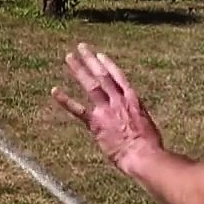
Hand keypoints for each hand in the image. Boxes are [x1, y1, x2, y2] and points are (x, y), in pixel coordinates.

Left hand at [52, 43, 163, 173]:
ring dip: (79, 69)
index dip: (108, 65)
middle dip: (91, 60)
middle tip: (80, 47)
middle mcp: (119, 100)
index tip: (100, 55)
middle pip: (103, 75)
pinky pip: (78, 110)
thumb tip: (133, 119)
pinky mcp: (96, 123)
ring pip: (91, 85)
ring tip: (69, 57)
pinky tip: (55, 91)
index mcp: (133, 100)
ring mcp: (107, 110)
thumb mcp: (146, 124)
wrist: (144, 155)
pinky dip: (66, 100)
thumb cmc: (149, 145)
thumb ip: (136, 117)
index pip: (118, 77)